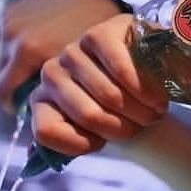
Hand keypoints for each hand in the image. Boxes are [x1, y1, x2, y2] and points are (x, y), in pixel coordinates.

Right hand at [0, 0, 121, 111]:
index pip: (4, 95)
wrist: (99, 5)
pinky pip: (1, 42)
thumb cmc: (95, 49)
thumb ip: (57, 103)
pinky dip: (12, 53)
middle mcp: (13, 33)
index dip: (16, 108)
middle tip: (33, 98)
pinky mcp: (11, 10)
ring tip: (33, 79)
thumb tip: (35, 143)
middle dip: (14, 91)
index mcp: (29, 50)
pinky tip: (32, 59)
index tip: (32, 111)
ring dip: (11, 72)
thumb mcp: (79, 78)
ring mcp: (9, 19)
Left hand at [30, 14, 168, 156]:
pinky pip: (120, 68)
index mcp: (43, 101)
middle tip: (143, 125)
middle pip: (88, 116)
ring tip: (154, 111)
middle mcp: (51, 74)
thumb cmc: (122, 111)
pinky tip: (156, 97)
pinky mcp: (99, 34)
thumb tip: (34, 155)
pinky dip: (144, 89)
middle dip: (125, 128)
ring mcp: (72, 52)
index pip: (47, 131)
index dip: (85, 144)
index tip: (106, 141)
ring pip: (109, 95)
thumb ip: (69, 140)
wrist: (152, 79)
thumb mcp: (97, 133)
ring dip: (141, 111)